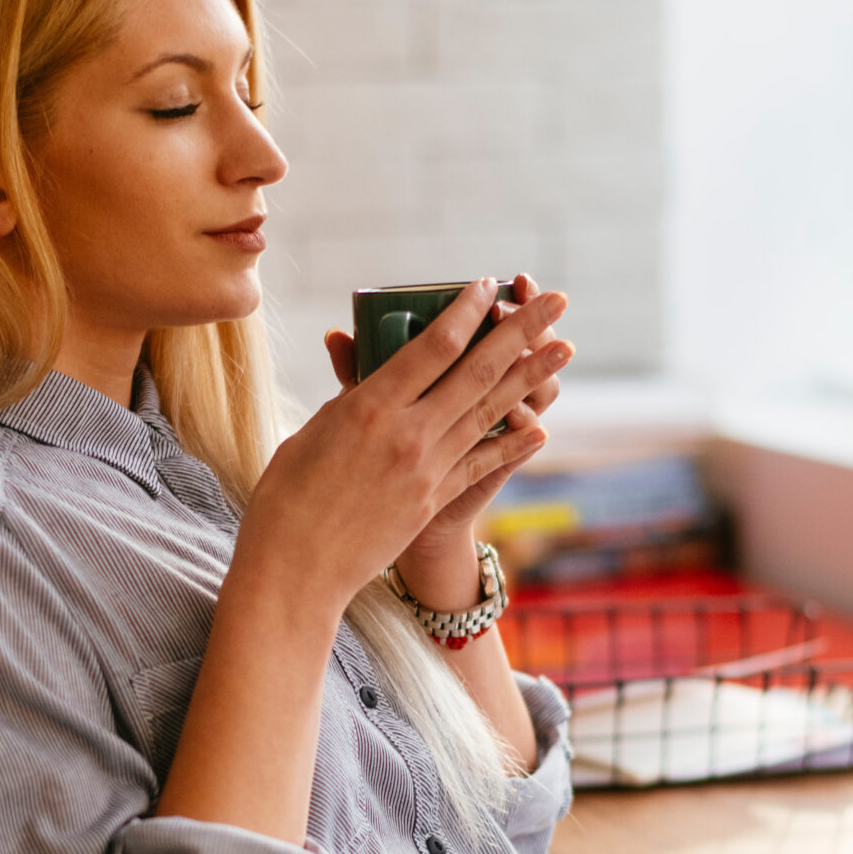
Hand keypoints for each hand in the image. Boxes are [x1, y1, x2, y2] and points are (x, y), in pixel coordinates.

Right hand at [237, 276, 571, 622]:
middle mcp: (408, 433)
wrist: (298, 569)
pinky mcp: (433, 501)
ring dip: (532, 377)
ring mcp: (427, 470)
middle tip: (556, 300)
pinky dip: (513, 443)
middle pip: (477, 370)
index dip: (466, 311)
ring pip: (490, 412)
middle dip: (521, 330)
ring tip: (565, 348)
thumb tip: (352, 348)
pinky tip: (541, 426)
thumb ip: (346, 390)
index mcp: (369, 406)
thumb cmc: (288, 496)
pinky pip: (482, 464)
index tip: (489, 284)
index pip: (432, 346)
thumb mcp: (310, 430)